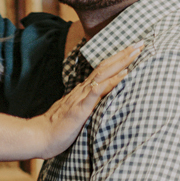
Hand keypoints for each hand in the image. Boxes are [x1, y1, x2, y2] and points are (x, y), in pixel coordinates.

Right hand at [31, 44, 143, 159]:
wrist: (39, 137)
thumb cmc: (57, 129)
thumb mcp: (75, 114)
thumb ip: (85, 106)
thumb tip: (97, 103)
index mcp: (82, 91)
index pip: (102, 71)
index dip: (117, 60)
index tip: (132, 50)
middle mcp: (82, 90)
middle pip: (106, 67)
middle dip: (124, 54)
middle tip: (140, 43)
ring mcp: (81, 98)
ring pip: (103, 74)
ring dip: (120, 62)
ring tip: (135, 52)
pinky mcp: (80, 109)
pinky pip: (97, 92)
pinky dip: (111, 82)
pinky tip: (123, 75)